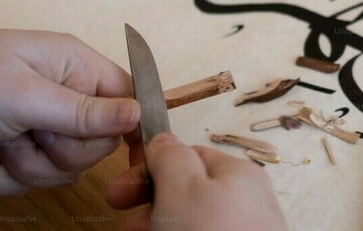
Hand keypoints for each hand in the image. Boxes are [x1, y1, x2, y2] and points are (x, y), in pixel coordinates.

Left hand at [0, 26, 139, 195]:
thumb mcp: (26, 94)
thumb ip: (84, 111)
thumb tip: (138, 114)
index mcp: (76, 68)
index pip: (129, 98)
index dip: (133, 125)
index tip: (132, 156)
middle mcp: (65, 96)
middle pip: (96, 145)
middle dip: (58, 149)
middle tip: (27, 129)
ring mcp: (42, 127)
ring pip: (61, 171)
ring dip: (22, 163)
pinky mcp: (19, 151)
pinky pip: (26, 181)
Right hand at [107, 133, 287, 230]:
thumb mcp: (183, 187)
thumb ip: (170, 157)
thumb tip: (162, 140)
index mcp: (237, 173)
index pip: (188, 157)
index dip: (149, 170)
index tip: (117, 193)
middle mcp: (245, 202)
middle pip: (187, 194)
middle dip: (149, 206)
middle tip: (123, 223)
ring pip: (191, 222)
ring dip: (157, 227)